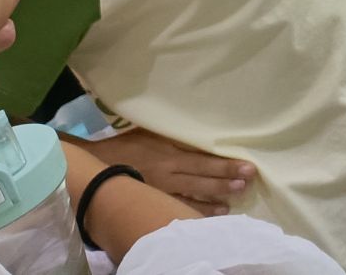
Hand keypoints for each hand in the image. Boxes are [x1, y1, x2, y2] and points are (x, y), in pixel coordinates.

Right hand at [95, 127, 254, 217]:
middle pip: (202, 179)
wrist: (98, 166)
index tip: (247, 167)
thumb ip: (177, 134)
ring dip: (215, 199)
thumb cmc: (129, 144)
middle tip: (248, 182)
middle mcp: (168, 173)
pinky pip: (178, 209)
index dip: (225, 165)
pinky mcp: (154, 202)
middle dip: (226, 181)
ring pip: (193, 197)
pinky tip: (215, 214)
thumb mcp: (154, 132)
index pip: (203, 160)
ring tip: (234, 201)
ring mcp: (161, 191)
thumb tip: (204, 130)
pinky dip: (197, 212)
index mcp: (170, 153)